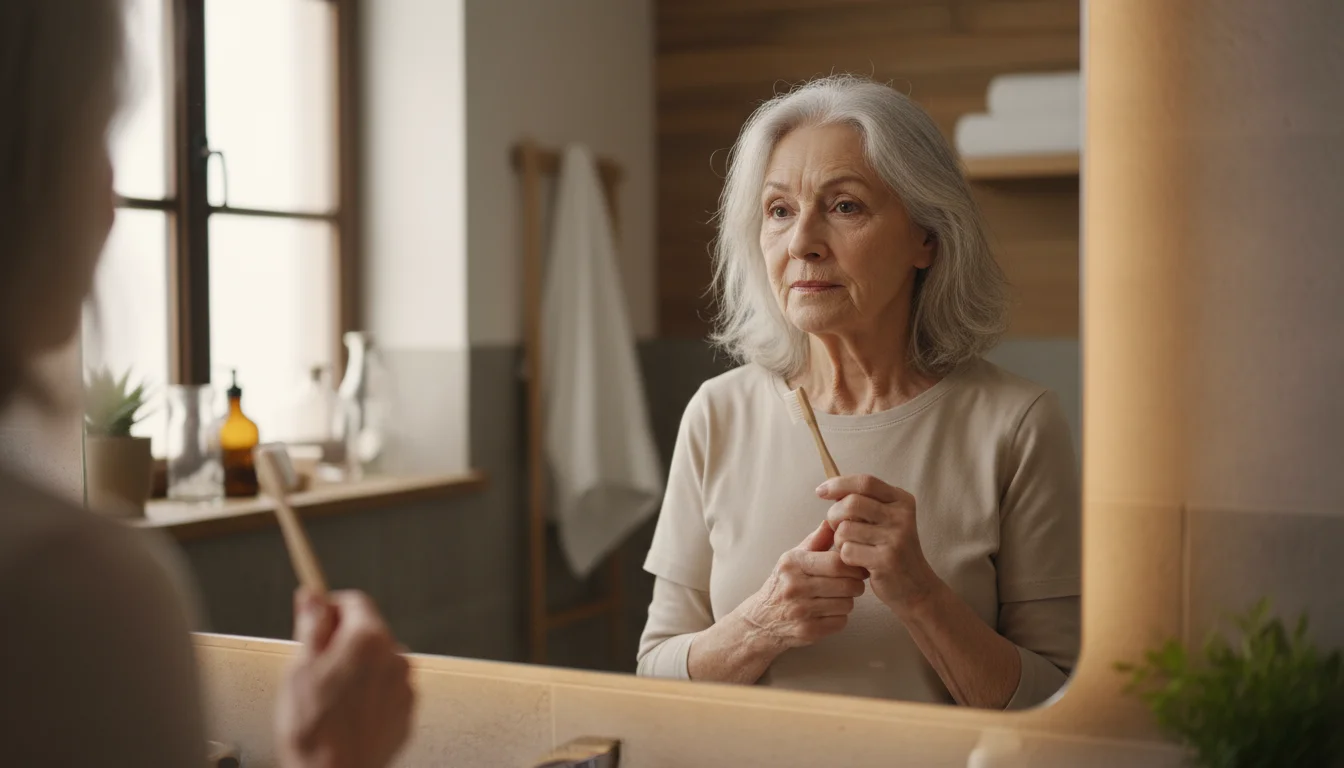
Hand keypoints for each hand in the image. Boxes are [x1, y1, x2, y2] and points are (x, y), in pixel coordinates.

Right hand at [275, 590, 415, 767]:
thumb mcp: (300, 667)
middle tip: (316, 664)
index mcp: (369, 639)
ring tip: (330, 696)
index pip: (355, 601)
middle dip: (342, 640)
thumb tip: (312, 596)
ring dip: (357, 667)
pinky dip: (369, 692)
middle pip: (368, 631)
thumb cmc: (314, 728)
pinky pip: (386, 688)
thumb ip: (312, 624)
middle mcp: (395, 657)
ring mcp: (405, 685)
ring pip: (378, 661)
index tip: (316, 617)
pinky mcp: (407, 710)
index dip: (331, 606)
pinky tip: (347, 712)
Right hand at [738, 521, 867, 650]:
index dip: (854, 565)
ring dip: (849, 601)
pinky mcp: (807, 631)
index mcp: (793, 564)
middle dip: (857, 584)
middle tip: (855, 583)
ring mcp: (800, 611)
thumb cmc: (782, 584)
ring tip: (839, 597)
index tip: (858, 566)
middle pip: (846, 584)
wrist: (760, 620)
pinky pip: (840, 622)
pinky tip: (829, 612)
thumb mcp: (793, 558)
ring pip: (847, 604)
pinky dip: (840, 617)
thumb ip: (816, 540)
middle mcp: (794, 587)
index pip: (837, 563)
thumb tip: (833, 520)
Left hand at [818, 475, 941, 613]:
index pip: (865, 482)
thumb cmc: (892, 551)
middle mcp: (901, 516)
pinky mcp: (886, 560)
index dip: (838, 484)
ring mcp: (895, 538)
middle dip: (834, 515)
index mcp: (901, 500)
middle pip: (851, 503)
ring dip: (839, 540)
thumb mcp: (886, 521)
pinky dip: (845, 558)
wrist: (917, 588)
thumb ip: (864, 503)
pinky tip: (857, 563)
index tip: (821, 491)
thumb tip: (828, 489)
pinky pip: (847, 551)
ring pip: (845, 529)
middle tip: (836, 528)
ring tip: (852, 549)